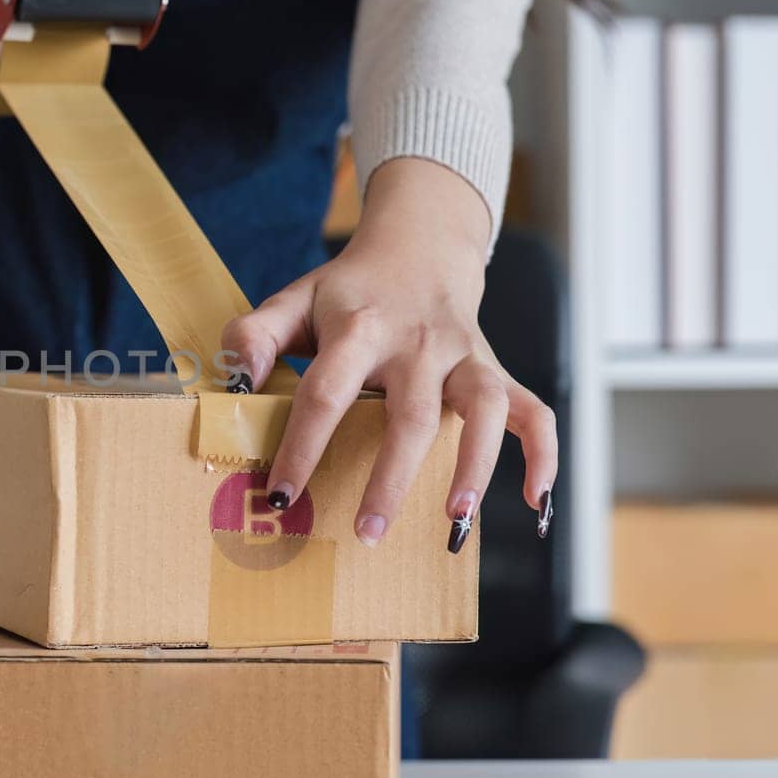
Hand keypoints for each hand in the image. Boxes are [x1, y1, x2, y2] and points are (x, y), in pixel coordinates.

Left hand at [220, 157, 557, 548]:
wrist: (418, 243)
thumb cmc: (348, 288)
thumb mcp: (295, 299)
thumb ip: (254, 335)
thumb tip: (235, 382)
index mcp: (360, 328)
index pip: (326, 393)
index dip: (302, 446)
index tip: (281, 496)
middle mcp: (418, 343)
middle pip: (411, 415)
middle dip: (391, 479)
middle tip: (366, 534)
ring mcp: (463, 355)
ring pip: (483, 410)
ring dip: (475, 466)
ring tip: (454, 521)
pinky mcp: (494, 367)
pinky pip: (532, 410)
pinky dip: (542, 454)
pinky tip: (534, 502)